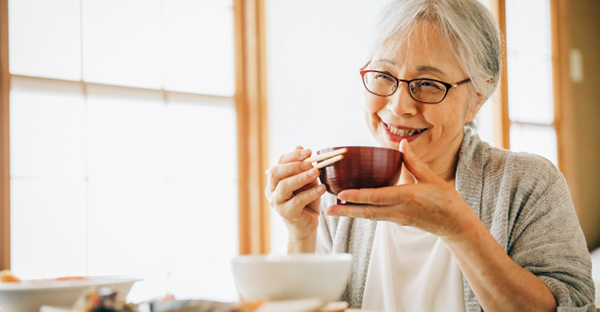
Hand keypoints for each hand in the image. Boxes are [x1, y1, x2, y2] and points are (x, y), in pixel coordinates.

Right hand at [265, 146, 326, 240]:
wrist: (306, 225)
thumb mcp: (307, 181)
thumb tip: (300, 146)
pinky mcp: (286, 213)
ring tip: (316, 172)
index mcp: (275, 180)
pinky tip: (322, 188)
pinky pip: (298, 200)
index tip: (309, 151)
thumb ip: (304, 167)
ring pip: (285, 186)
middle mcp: (271, 190)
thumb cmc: (306, 201)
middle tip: (311, 162)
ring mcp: (276, 202)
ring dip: (301, 177)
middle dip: (294, 165)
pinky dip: (311, 193)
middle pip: (276, 172)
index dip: (293, 155)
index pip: (279, 162)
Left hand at [327, 140, 476, 238]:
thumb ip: (414, 162)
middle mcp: (399, 210)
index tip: (341, 194)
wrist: (455, 225)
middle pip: (367, 212)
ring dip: (351, 213)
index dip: (358, 196)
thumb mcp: (432, 178)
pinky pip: (377, 217)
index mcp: (407, 197)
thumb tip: (401, 144)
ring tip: (334, 210)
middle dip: (346, 211)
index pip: (377, 197)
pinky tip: (353, 209)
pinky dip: (363, 213)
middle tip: (327, 210)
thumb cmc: (446, 201)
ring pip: (370, 216)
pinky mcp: (398, 222)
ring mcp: (397, 218)